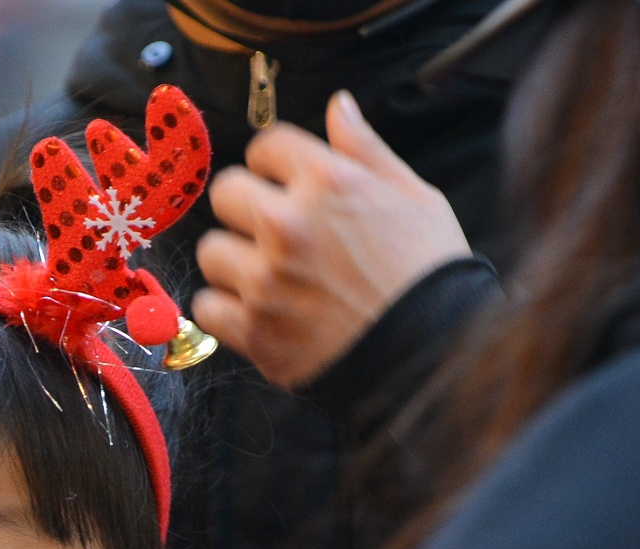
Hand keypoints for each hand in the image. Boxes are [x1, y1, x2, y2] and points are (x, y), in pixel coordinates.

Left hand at [193, 90, 470, 390]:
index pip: (266, 145)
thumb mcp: (416, 198)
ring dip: (233, 260)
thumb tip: (339, 105)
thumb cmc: (430, 275)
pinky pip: (206, 307)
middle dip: (246, 205)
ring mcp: (266, 281)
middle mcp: (288, 225)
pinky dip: (225, 310)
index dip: (275, 164)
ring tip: (267, 276)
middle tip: (271, 229)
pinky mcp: (254, 331)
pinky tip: (256, 311)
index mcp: (328, 182)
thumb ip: (367, 150)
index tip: (283, 181)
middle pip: (225, 192)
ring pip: (211, 251)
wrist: (433, 353)